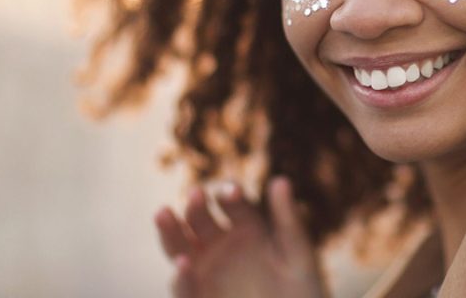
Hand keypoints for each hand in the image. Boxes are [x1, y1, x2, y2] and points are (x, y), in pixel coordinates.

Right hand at [154, 176, 327, 297]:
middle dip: (196, 206)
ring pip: (180, 247)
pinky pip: (184, 288)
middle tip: (196, 194)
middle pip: (199, 218)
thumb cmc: (302, 289)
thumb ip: (288, 220)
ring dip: (170, 230)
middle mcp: (221, 243)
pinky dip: (181, 277)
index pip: (232, 202)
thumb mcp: (298, 255)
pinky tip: (184, 263)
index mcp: (247, 226)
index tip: (233, 191)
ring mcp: (205, 270)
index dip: (230, 194)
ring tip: (163, 213)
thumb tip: (282, 180)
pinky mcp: (197, 297)